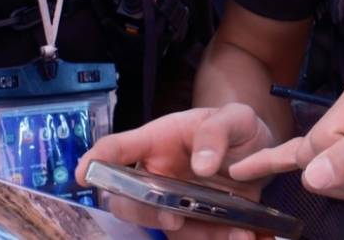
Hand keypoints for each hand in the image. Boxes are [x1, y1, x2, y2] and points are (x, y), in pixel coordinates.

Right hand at [77, 103, 274, 238]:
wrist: (259, 151)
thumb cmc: (235, 127)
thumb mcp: (235, 117)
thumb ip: (217, 132)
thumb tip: (201, 165)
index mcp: (157, 140)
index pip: (117, 148)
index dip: (96, 159)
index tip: (84, 173)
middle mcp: (155, 175)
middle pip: (126, 200)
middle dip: (142, 214)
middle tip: (173, 220)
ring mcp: (170, 202)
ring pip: (159, 227)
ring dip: (192, 234)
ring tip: (236, 232)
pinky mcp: (191, 224)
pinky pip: (193, 239)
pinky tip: (245, 234)